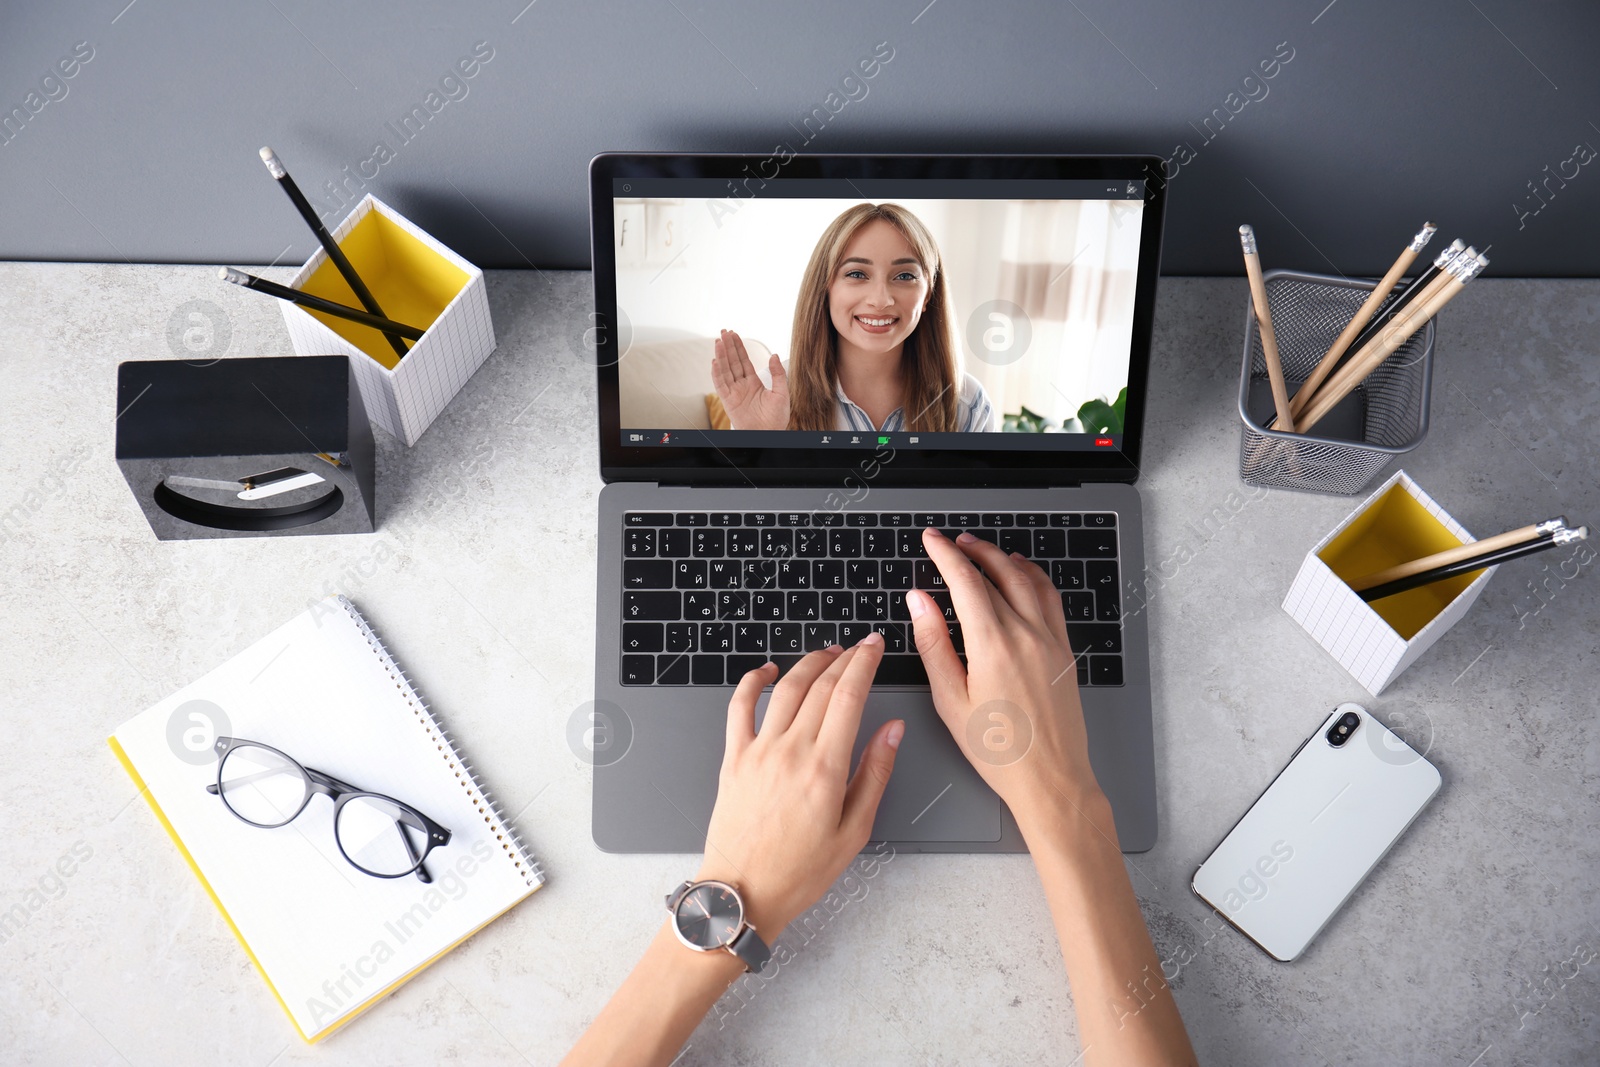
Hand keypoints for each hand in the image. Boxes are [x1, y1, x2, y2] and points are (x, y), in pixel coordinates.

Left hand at [694, 639, 901, 936]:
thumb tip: (892, 730)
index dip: (865, 664)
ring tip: (827, 654)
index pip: (849, 696)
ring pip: (785, 689)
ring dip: (808, 664)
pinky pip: (739, 707)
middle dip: (845, 658)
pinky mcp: (733, 759)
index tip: (875, 647)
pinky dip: (753, 681)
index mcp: (824, 769)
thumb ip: (874, 773)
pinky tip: (768, 671)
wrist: (743, 892)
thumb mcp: (854, 830)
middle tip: (860, 647)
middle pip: (820, 686)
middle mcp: (789, 752)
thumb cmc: (799, 872)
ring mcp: (757, 752)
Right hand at [711, 329, 789, 430]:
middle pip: (733, 362)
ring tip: (718, 341)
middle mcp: (742, 386)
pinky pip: (721, 385)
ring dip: (721, 356)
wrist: (768, 435)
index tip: (734, 334)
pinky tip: (715, 361)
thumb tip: (774, 355)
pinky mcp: (728, 401)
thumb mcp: (782, 393)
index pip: (744, 361)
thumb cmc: (776, 419)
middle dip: (728, 347)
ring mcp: (734, 393)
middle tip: (723, 331)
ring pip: (725, 370)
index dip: (739, 347)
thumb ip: (778, 374)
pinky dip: (717, 373)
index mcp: (754, 383)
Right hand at [908, 529, 1105, 830]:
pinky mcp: (1064, 651)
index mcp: (993, 645)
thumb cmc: (998, 750)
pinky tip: (1022, 575)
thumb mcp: (950, 700)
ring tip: (982, 550)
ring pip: (1027, 580)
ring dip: (1002, 558)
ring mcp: (1050, 640)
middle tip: (951, 542)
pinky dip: (1033, 577)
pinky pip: (1050, 598)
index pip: (965, 581)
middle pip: (997, 574)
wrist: (1050, 778)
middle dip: (970, 551)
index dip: (945, 555)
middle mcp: (1026, 634)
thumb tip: (920, 601)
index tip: (931, 540)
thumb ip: (933, 643)